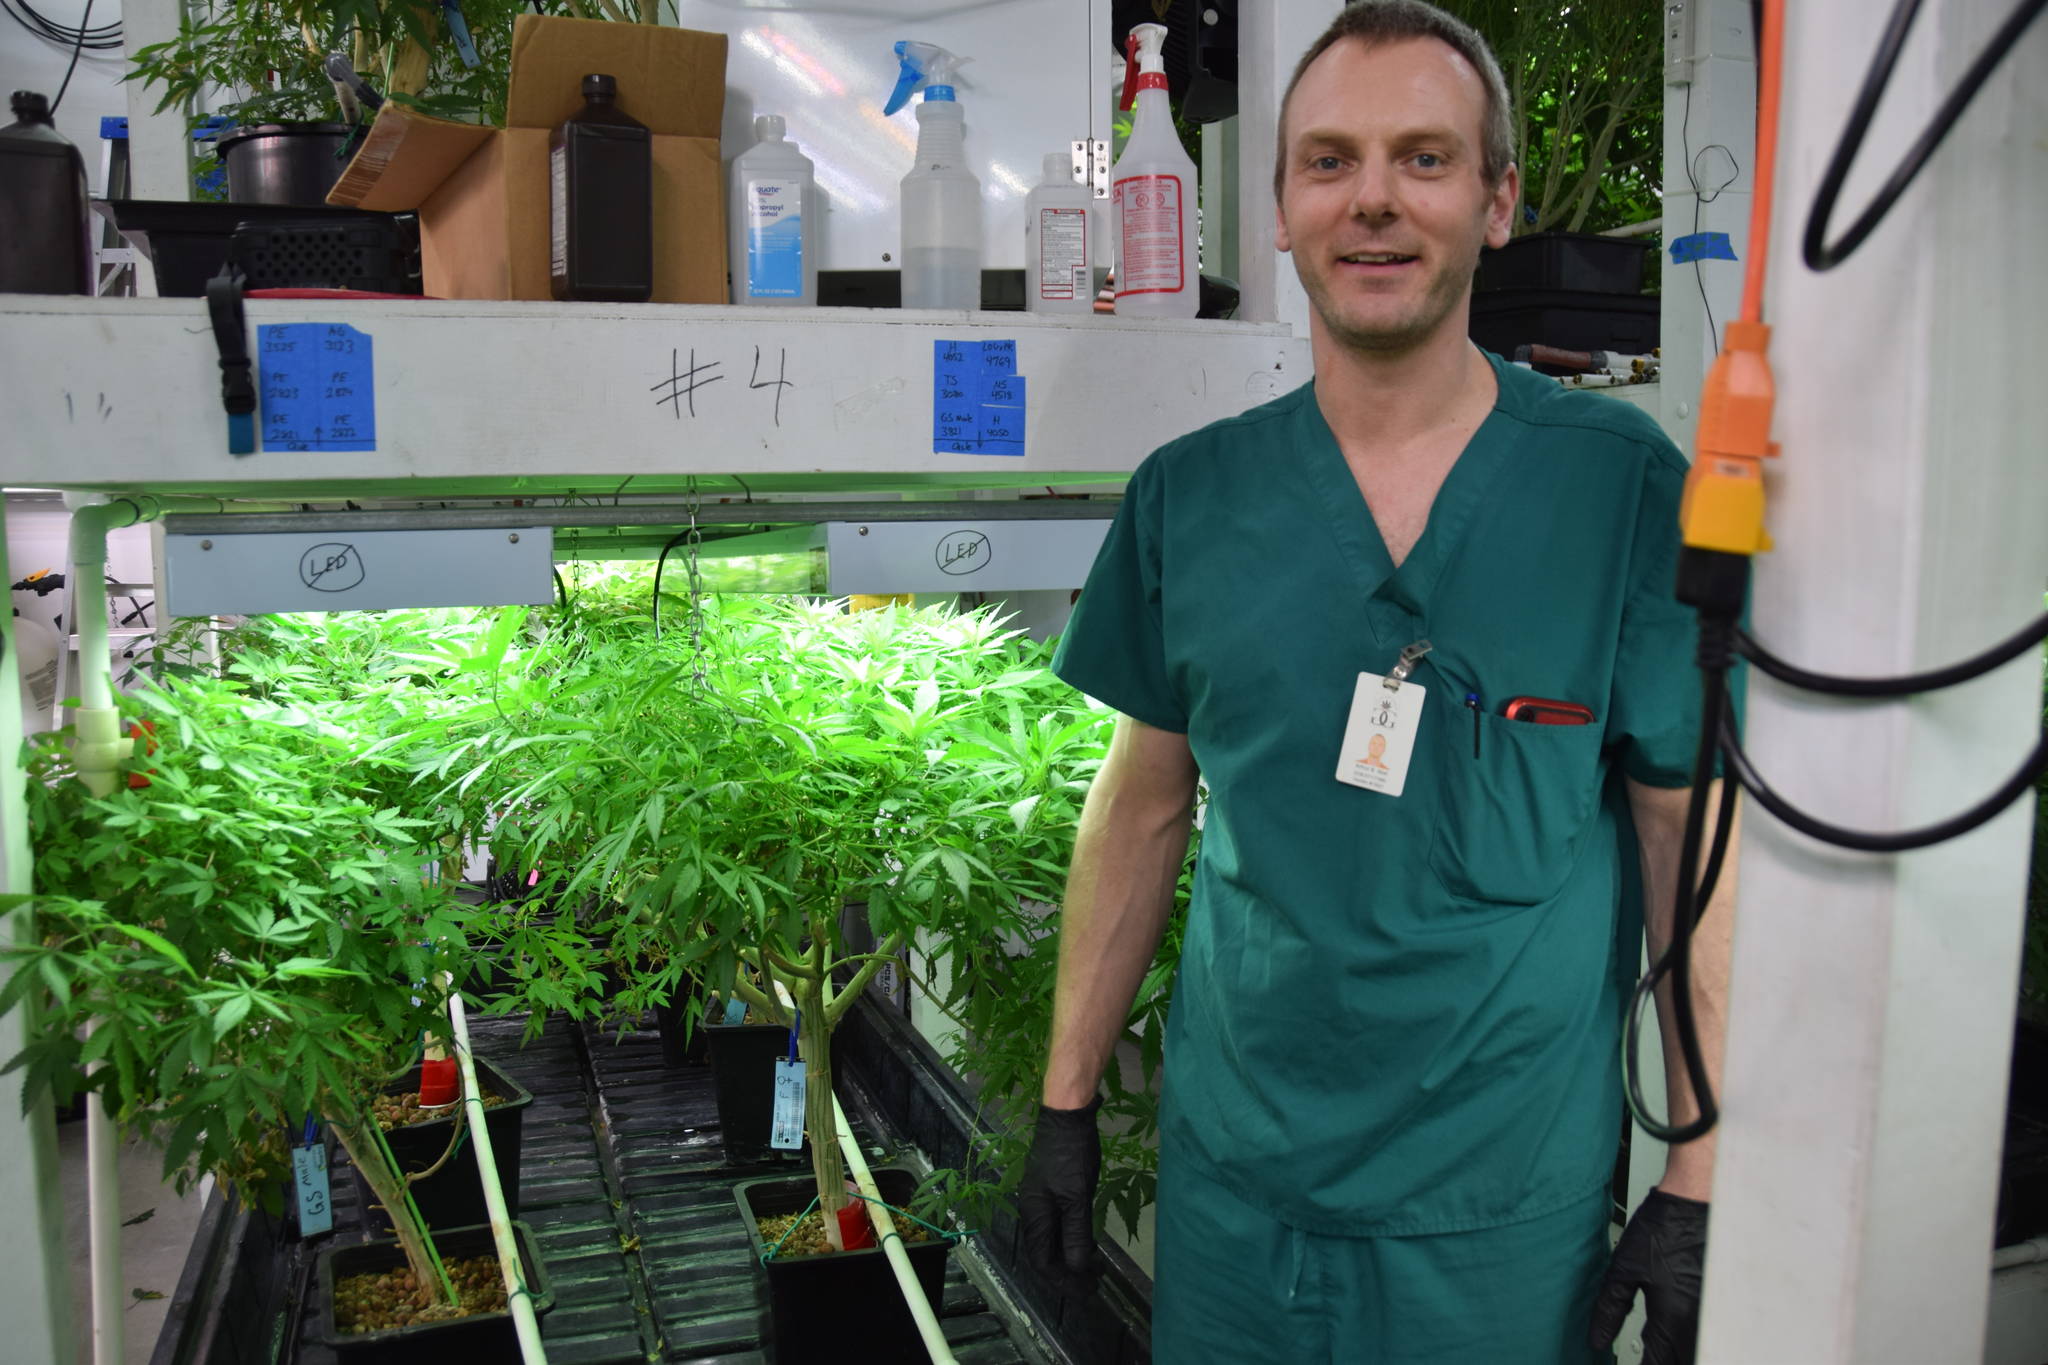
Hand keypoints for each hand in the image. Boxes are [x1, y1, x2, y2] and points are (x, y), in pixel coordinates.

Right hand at [1016, 1096, 1101, 1276]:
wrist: (1066, 1115)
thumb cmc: (1070, 1155)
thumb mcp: (1076, 1197)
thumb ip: (1075, 1233)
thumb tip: (1075, 1267)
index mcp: (1035, 1215)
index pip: (1043, 1260)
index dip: (1063, 1280)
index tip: (1086, 1291)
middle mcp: (1033, 1210)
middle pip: (1047, 1253)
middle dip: (1069, 1272)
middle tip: (1095, 1284)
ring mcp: (1041, 1199)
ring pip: (1053, 1239)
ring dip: (1072, 1256)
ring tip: (1095, 1267)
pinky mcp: (1052, 1189)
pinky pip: (1059, 1224)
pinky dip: (1073, 1238)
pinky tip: (1088, 1240)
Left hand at [1590, 1189, 1707, 1364]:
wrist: (1697, 1199)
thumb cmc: (1665, 1227)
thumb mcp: (1624, 1269)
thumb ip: (1610, 1309)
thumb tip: (1598, 1339)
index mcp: (1673, 1318)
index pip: (1658, 1364)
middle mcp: (1699, 1321)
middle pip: (1682, 1361)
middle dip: (1663, 1362)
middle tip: (1646, 1357)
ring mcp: (1715, 1312)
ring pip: (1697, 1350)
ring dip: (1677, 1354)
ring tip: (1659, 1348)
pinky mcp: (1722, 1300)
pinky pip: (1708, 1334)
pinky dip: (1690, 1340)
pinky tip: (1677, 1333)